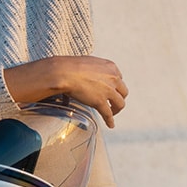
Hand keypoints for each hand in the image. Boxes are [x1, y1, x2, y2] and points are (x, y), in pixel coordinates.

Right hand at [3, 55, 128, 127]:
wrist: (63, 72)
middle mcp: (113, 78)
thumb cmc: (69, 66)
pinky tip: (110, 124)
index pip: (119, 79)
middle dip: (119, 98)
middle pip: (123, 92)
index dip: (115, 86)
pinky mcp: (100, 102)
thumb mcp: (87, 63)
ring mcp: (108, 91)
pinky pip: (108, 114)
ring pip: (120, 103)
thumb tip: (88, 75)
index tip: (112, 90)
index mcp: (110, 67)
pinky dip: (110, 120)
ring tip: (112, 113)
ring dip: (116, 109)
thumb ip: (94, 69)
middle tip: (113, 102)